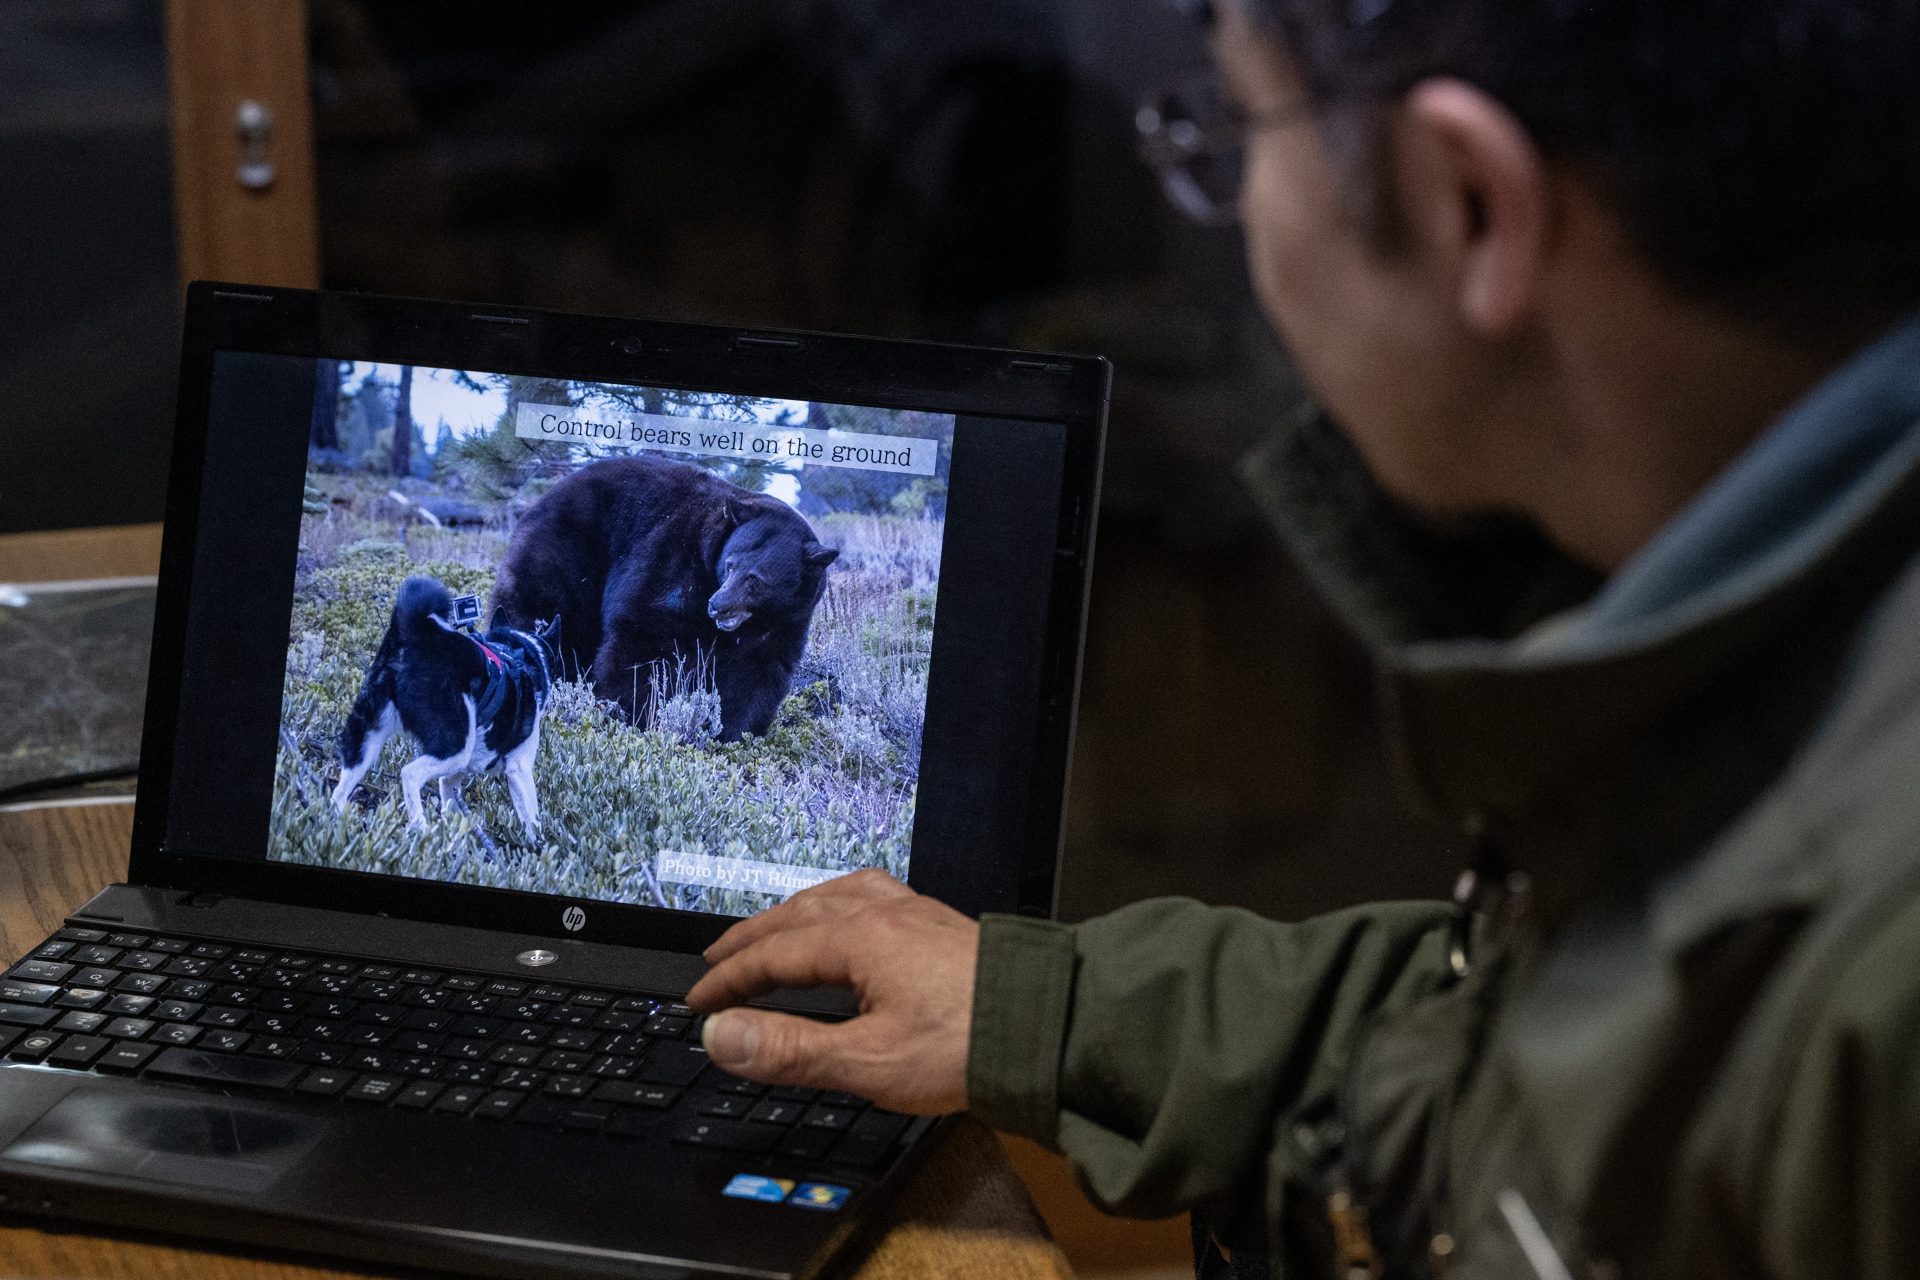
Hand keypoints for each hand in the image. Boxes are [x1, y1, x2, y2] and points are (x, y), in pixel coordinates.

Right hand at [686, 869, 978, 1114]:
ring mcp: (916, 914)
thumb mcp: (867, 1060)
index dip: (729, 980)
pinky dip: (838, 904)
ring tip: (772, 931)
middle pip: (798, 914)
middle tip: (717, 961)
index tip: (699, 1002)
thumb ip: (789, 1048)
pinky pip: (872, 895)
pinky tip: (849, 917)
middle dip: (752, 939)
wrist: (1049, 1029)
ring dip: (793, 914)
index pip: (773, 954)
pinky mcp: (940, 925)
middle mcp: (885, 913)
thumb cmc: (969, 1047)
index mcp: (860, 939)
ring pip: (836, 896)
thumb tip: (722, 1035)